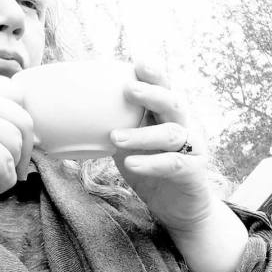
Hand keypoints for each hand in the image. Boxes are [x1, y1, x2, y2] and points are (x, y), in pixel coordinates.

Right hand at [0, 74, 33, 213]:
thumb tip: (24, 122)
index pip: (12, 90)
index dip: (19, 116)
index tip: (16, 137)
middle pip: (22, 117)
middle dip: (26, 145)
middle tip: (20, 165)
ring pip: (17, 143)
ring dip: (14, 166)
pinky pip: (9, 166)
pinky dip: (6, 181)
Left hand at [110, 61, 212, 231]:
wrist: (177, 208)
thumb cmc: (150, 170)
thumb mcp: (130, 146)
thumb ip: (116, 129)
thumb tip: (78, 118)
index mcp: (166, 116)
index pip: (163, 89)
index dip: (153, 75)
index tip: (136, 63)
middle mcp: (183, 126)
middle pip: (173, 102)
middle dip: (152, 92)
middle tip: (128, 88)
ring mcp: (192, 148)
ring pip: (171, 133)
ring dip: (142, 133)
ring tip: (115, 137)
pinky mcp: (194, 171)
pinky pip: (173, 164)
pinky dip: (151, 162)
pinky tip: (131, 162)